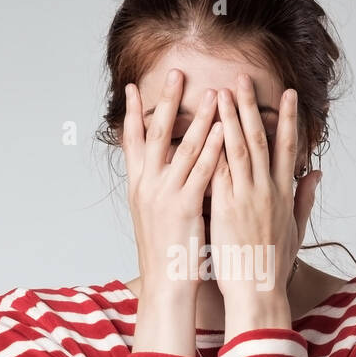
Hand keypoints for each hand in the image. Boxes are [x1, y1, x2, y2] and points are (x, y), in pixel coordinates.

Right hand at [123, 70, 225, 296]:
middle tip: (176, 72)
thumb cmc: (165, 254)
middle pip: (154, 135)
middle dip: (166, 101)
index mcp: (138, 188)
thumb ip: (157, 190)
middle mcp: (147, 186)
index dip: (131, 114)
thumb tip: (161, 173)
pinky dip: (213, 148)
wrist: (164, 285)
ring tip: (212, 91)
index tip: (131, 88)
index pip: (131, 142)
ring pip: (182, 147)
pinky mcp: (183, 207)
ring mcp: (164, 195)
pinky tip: (224, 130)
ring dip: (198, 117)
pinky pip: (202, 171)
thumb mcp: (152, 217)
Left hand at [207, 74, 319, 317]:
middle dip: (251, 107)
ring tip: (220, 92)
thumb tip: (317, 173)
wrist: (259, 291)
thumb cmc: (274, 265)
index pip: (287, 147)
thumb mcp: (296, 229)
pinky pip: (218, 172)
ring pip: (238, 149)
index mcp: (283, 194)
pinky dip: (212, 150)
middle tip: (242, 78)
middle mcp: (267, 191)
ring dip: (228, 118)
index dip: (288, 119)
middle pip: (260, 140)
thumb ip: (305, 197)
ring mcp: (247, 198)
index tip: (287, 94)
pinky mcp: (226, 209)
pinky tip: (203, 130)